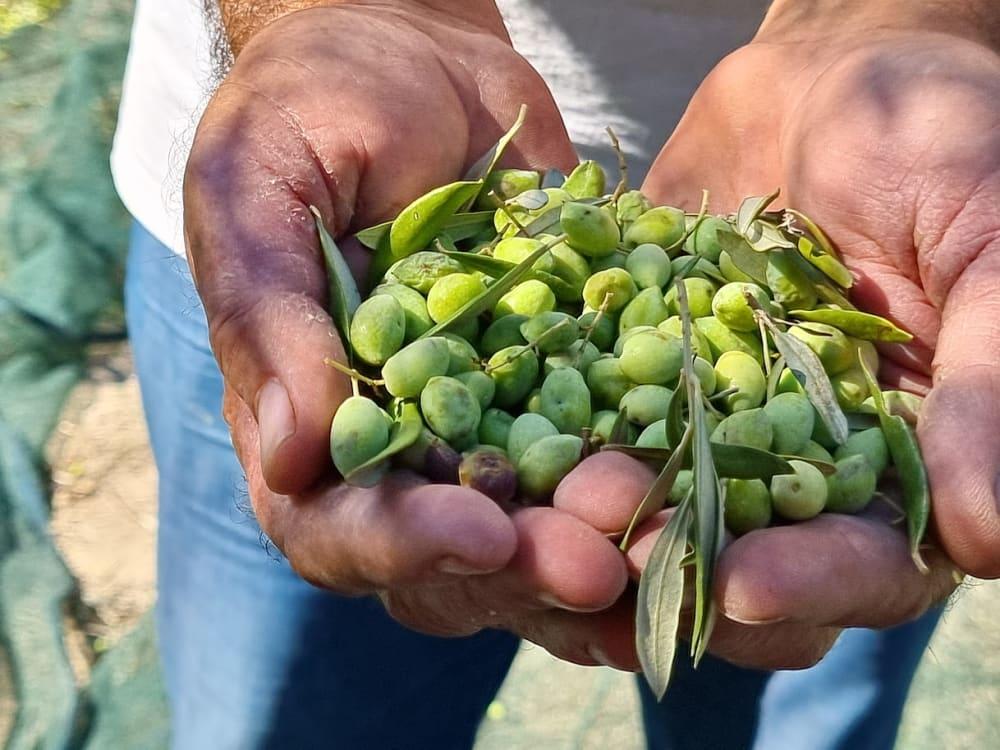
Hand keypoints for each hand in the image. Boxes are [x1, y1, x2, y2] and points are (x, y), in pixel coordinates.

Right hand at [184, 3, 634, 664]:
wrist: (410, 50)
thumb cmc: (310, 110)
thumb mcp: (262, 192)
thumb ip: (267, 317)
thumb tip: (290, 457)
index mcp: (309, 420)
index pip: (334, 527)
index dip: (400, 547)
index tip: (478, 532)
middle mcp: (399, 444)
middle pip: (451, 556)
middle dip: (524, 567)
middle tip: (599, 561)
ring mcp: (485, 419)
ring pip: (540, 523)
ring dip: (601, 541)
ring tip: (666, 538)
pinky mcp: (562, 378)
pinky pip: (606, 440)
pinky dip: (655, 472)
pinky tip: (709, 490)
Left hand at [569, 2, 999, 668]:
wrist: (832, 67)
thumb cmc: (942, 139)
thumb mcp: (986, 247)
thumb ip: (986, 382)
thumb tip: (988, 541)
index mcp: (896, 456)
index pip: (865, 559)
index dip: (810, 584)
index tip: (741, 585)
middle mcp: (794, 456)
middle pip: (742, 554)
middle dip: (679, 568)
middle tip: (611, 567)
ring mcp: (703, 414)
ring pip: (648, 498)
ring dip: (596, 523)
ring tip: (544, 526)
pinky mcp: (631, 364)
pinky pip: (586, 409)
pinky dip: (545, 433)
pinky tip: (495, 452)